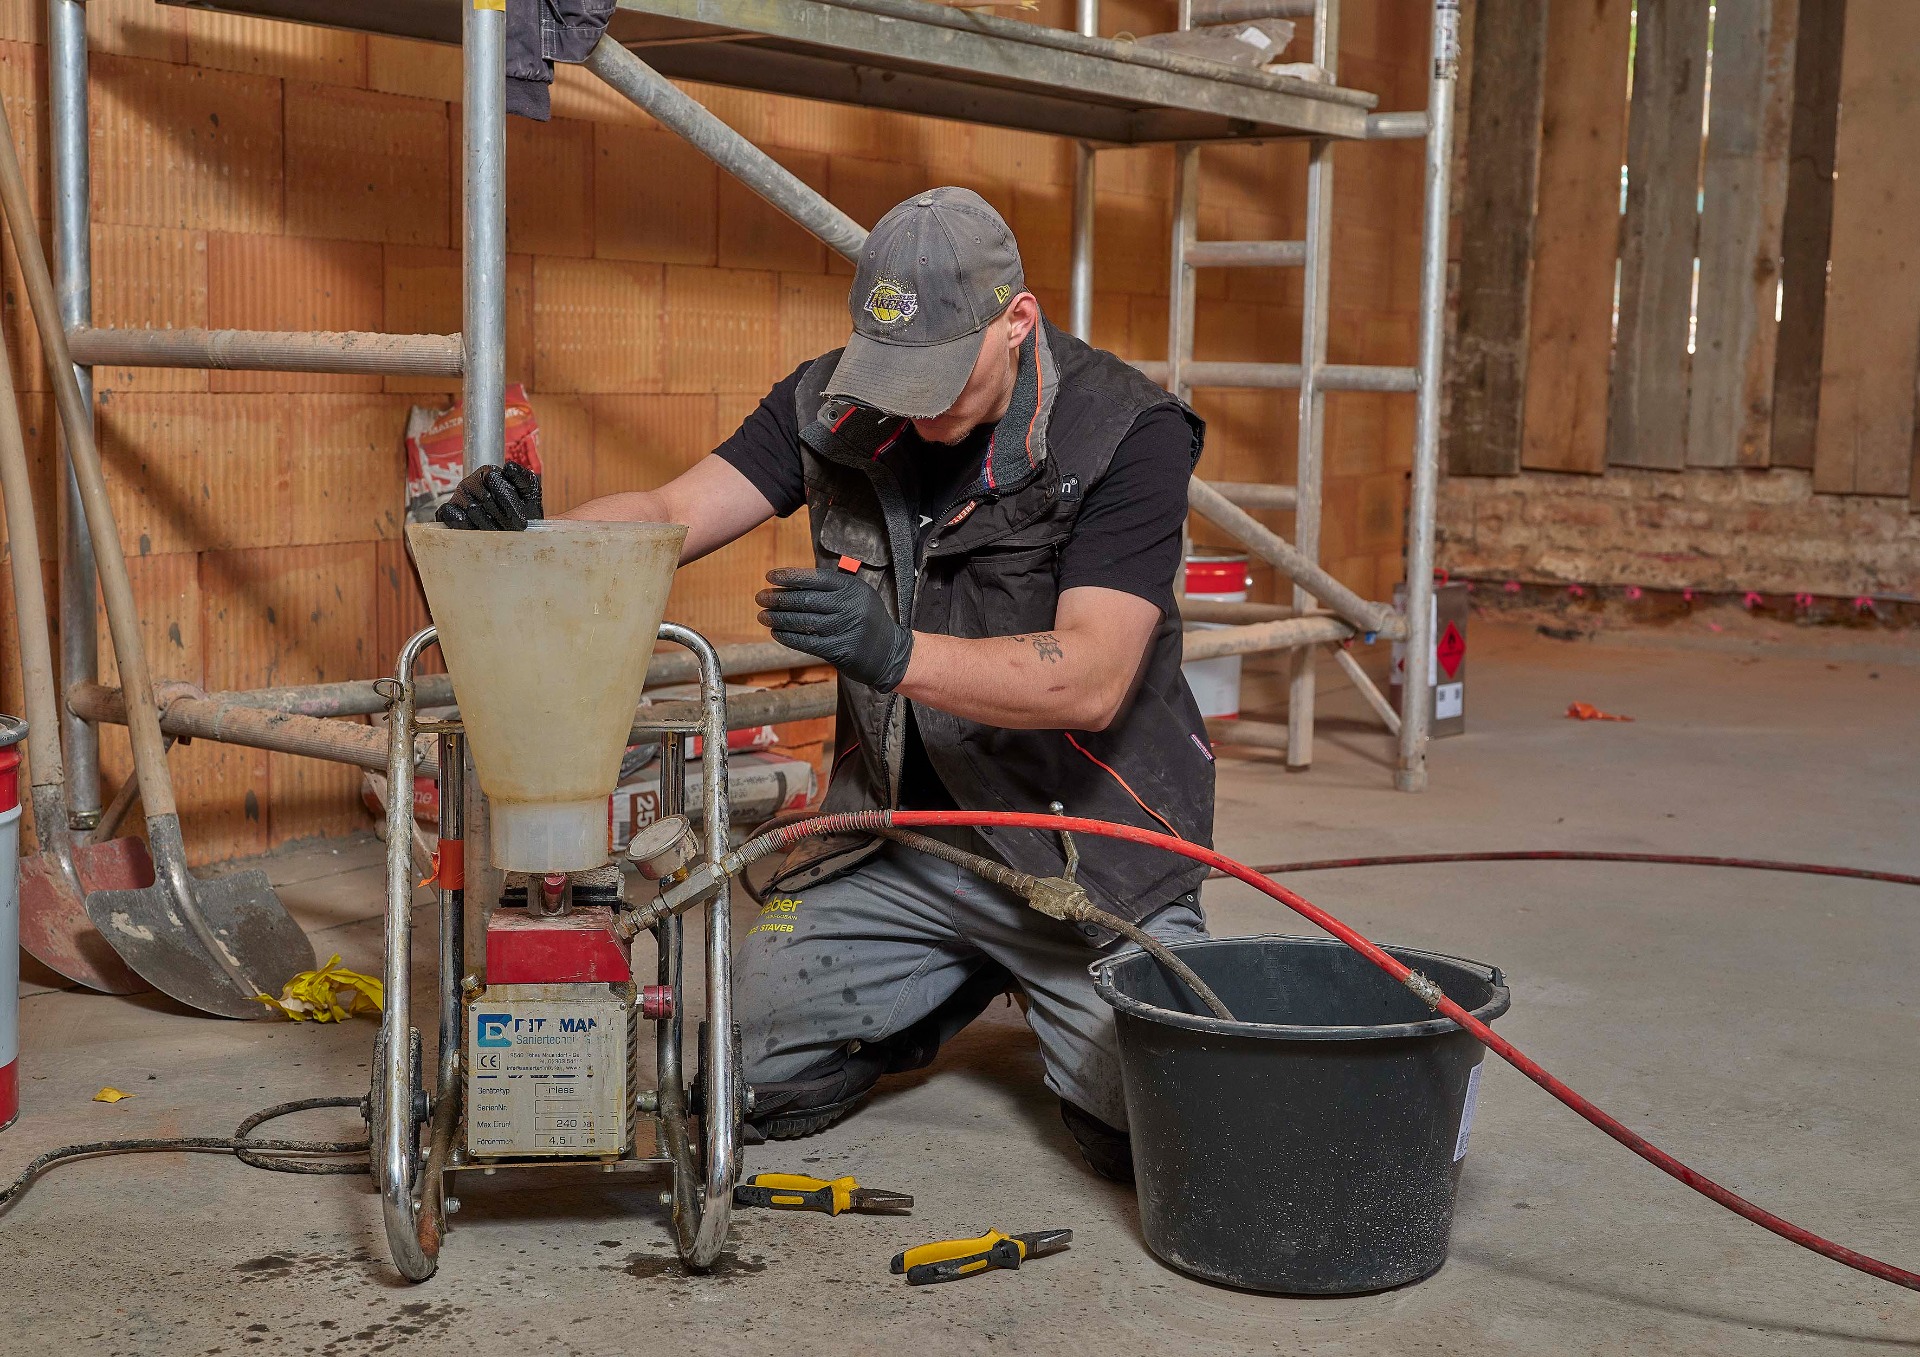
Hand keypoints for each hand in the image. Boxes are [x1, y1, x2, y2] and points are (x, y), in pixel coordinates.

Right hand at [436, 463, 542, 529]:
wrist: (510, 528)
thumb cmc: (521, 510)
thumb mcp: (529, 493)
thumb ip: (524, 478)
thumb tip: (510, 467)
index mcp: (490, 473)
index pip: (496, 481)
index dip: (510, 503)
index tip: (521, 522)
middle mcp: (473, 481)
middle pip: (485, 498)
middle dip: (502, 518)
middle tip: (513, 531)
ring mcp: (459, 495)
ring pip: (472, 509)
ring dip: (488, 526)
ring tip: (500, 534)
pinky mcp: (450, 509)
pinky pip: (450, 514)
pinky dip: (461, 523)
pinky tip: (473, 530)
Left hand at [757, 567, 913, 691]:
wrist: (889, 652)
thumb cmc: (867, 620)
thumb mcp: (858, 596)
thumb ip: (831, 588)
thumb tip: (791, 584)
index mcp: (853, 588)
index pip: (815, 578)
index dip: (790, 576)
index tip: (770, 577)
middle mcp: (850, 606)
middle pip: (806, 599)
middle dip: (779, 598)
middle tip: (761, 597)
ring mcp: (846, 628)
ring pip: (803, 621)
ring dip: (779, 618)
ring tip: (762, 615)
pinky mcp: (841, 650)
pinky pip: (807, 642)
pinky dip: (788, 637)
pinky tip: (776, 632)